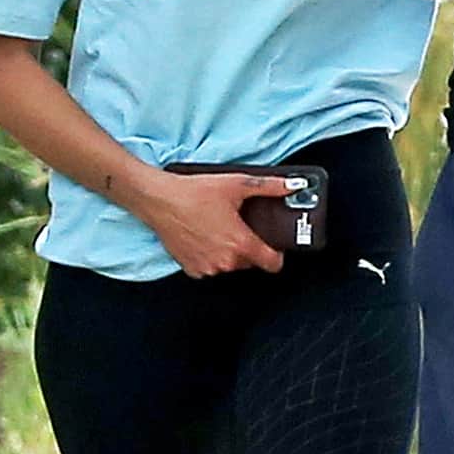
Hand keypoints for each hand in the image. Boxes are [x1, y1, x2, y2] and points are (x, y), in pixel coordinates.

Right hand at [137, 170, 290, 277]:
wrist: (159, 200)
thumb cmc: (194, 193)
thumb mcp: (236, 184)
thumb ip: (269, 187)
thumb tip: (293, 186)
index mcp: (241, 244)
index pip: (273, 264)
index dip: (277, 254)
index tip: (273, 245)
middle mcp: (226, 262)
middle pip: (250, 262)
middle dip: (249, 247)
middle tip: (238, 226)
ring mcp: (208, 268)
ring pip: (230, 265)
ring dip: (229, 252)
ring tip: (218, 229)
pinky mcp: (192, 270)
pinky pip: (211, 267)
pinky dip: (210, 256)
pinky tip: (203, 237)